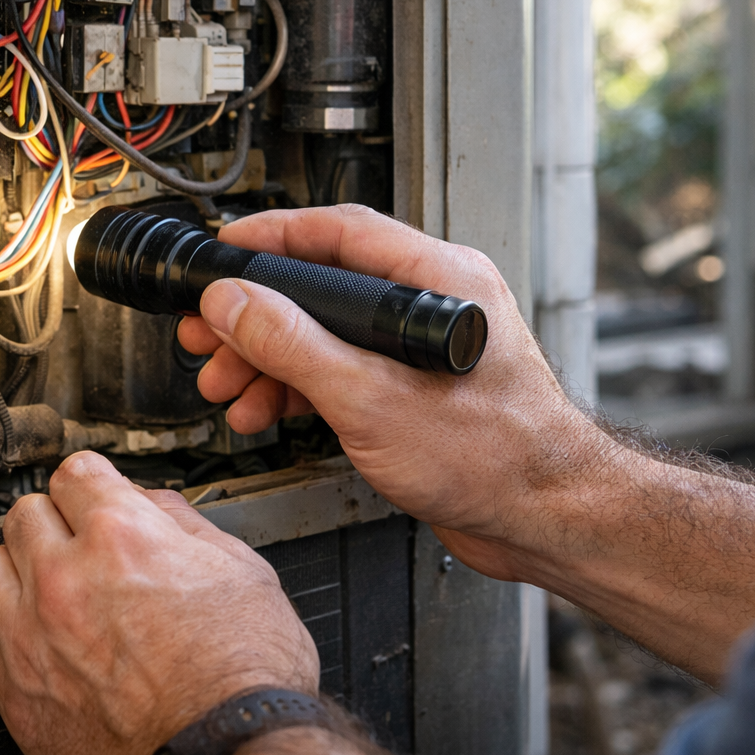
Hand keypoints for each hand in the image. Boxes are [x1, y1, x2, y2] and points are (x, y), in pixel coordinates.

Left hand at [0, 451, 318, 754]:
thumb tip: (153, 505)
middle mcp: (64, 580)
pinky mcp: (17, 694)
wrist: (230, 753)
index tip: (95, 497)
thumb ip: (184, 523)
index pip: (74, 472)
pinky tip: (42, 646)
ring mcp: (32, 638)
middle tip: (79, 546)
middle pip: (23, 515)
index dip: (93, 484)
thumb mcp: (242, 571)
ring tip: (45, 589)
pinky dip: (8, 640)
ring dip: (14, 572)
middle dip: (54, 523)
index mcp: (120, 538)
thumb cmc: (245, 676)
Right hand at [176, 206, 754, 683]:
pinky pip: (341, 371)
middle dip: (256, 316)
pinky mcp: (415, 389)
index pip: (339, 232)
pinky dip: (299, 388)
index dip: (272, 237)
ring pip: (325, 334)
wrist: (547, 523)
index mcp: (439, 279)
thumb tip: (235, 303)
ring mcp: (421, 348)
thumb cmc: (499, 457)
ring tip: (227, 387)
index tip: (224, 249)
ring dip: (269, 360)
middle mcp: (433, 303)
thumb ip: (294, 345)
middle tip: (208, 335)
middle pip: (321, 287)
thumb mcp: (371, 398)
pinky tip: (266, 410)